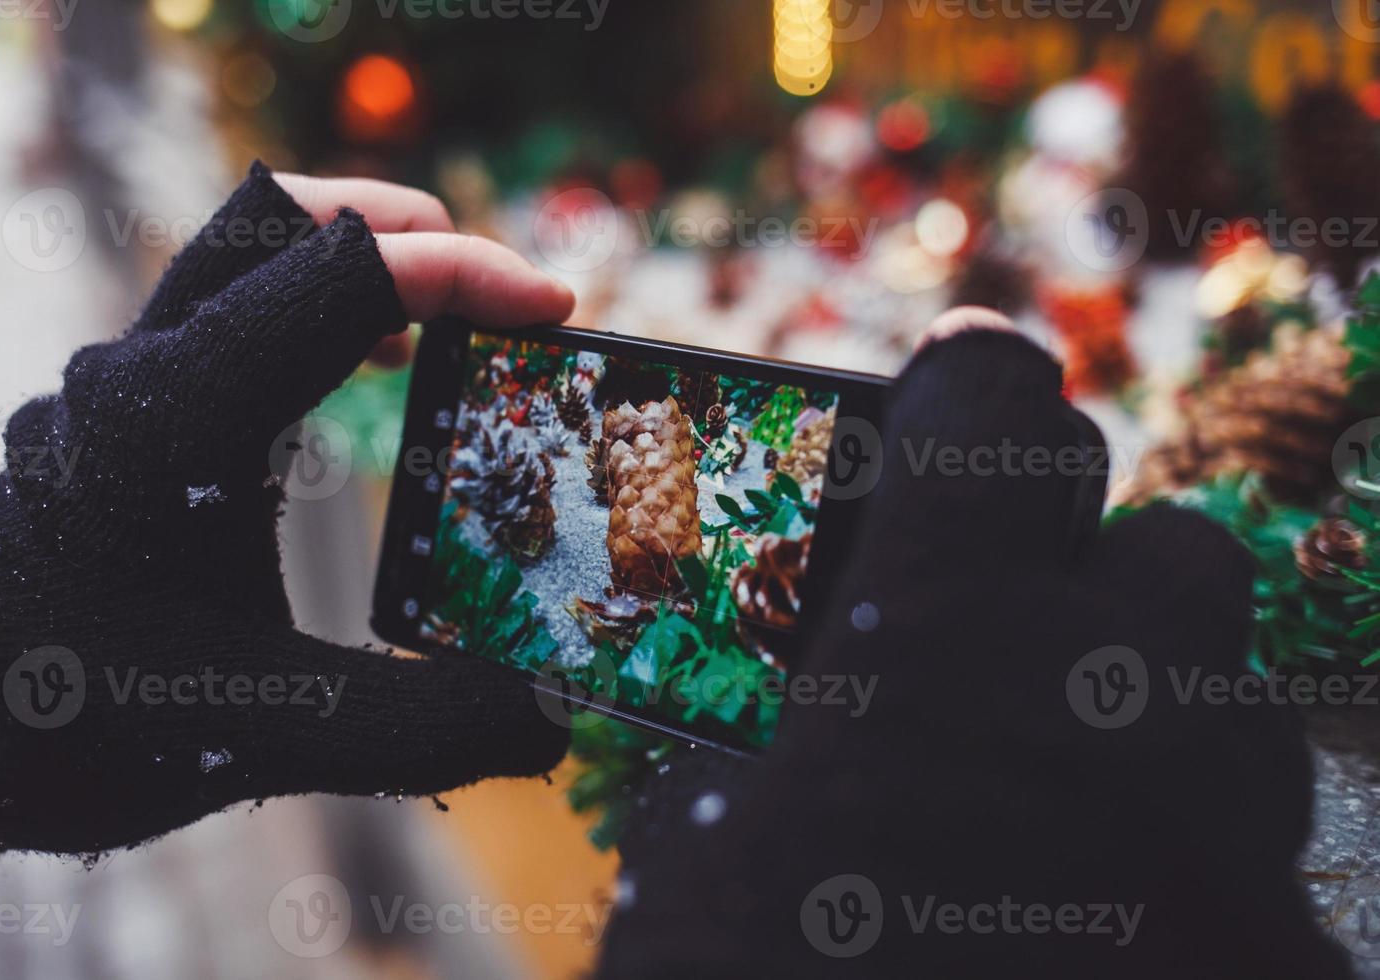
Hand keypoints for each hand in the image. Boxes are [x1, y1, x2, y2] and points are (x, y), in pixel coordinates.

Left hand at [0, 163, 573, 869]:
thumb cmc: (75, 718)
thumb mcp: (267, 729)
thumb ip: (419, 726)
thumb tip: (550, 722)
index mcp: (181, 419)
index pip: (340, 275)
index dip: (462, 275)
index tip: (548, 309)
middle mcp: (145, 373)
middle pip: (276, 217)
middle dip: (403, 228)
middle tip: (493, 284)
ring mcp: (124, 384)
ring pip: (242, 253)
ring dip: (352, 262)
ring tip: (437, 320)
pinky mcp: (124, 413)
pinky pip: (227, 312)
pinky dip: (309, 310)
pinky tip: (357, 377)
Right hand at [600, 327, 1348, 977]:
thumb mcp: (717, 845)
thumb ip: (789, 713)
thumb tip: (829, 660)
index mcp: (937, 627)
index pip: (997, 395)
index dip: (970, 395)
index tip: (950, 422)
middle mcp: (1110, 693)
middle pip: (1166, 550)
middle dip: (1096, 587)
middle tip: (1011, 658)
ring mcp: (1225, 830)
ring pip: (1233, 702)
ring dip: (1159, 726)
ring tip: (1065, 807)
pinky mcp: (1288, 951)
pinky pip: (1259, 857)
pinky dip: (1191, 874)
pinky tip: (1106, 929)